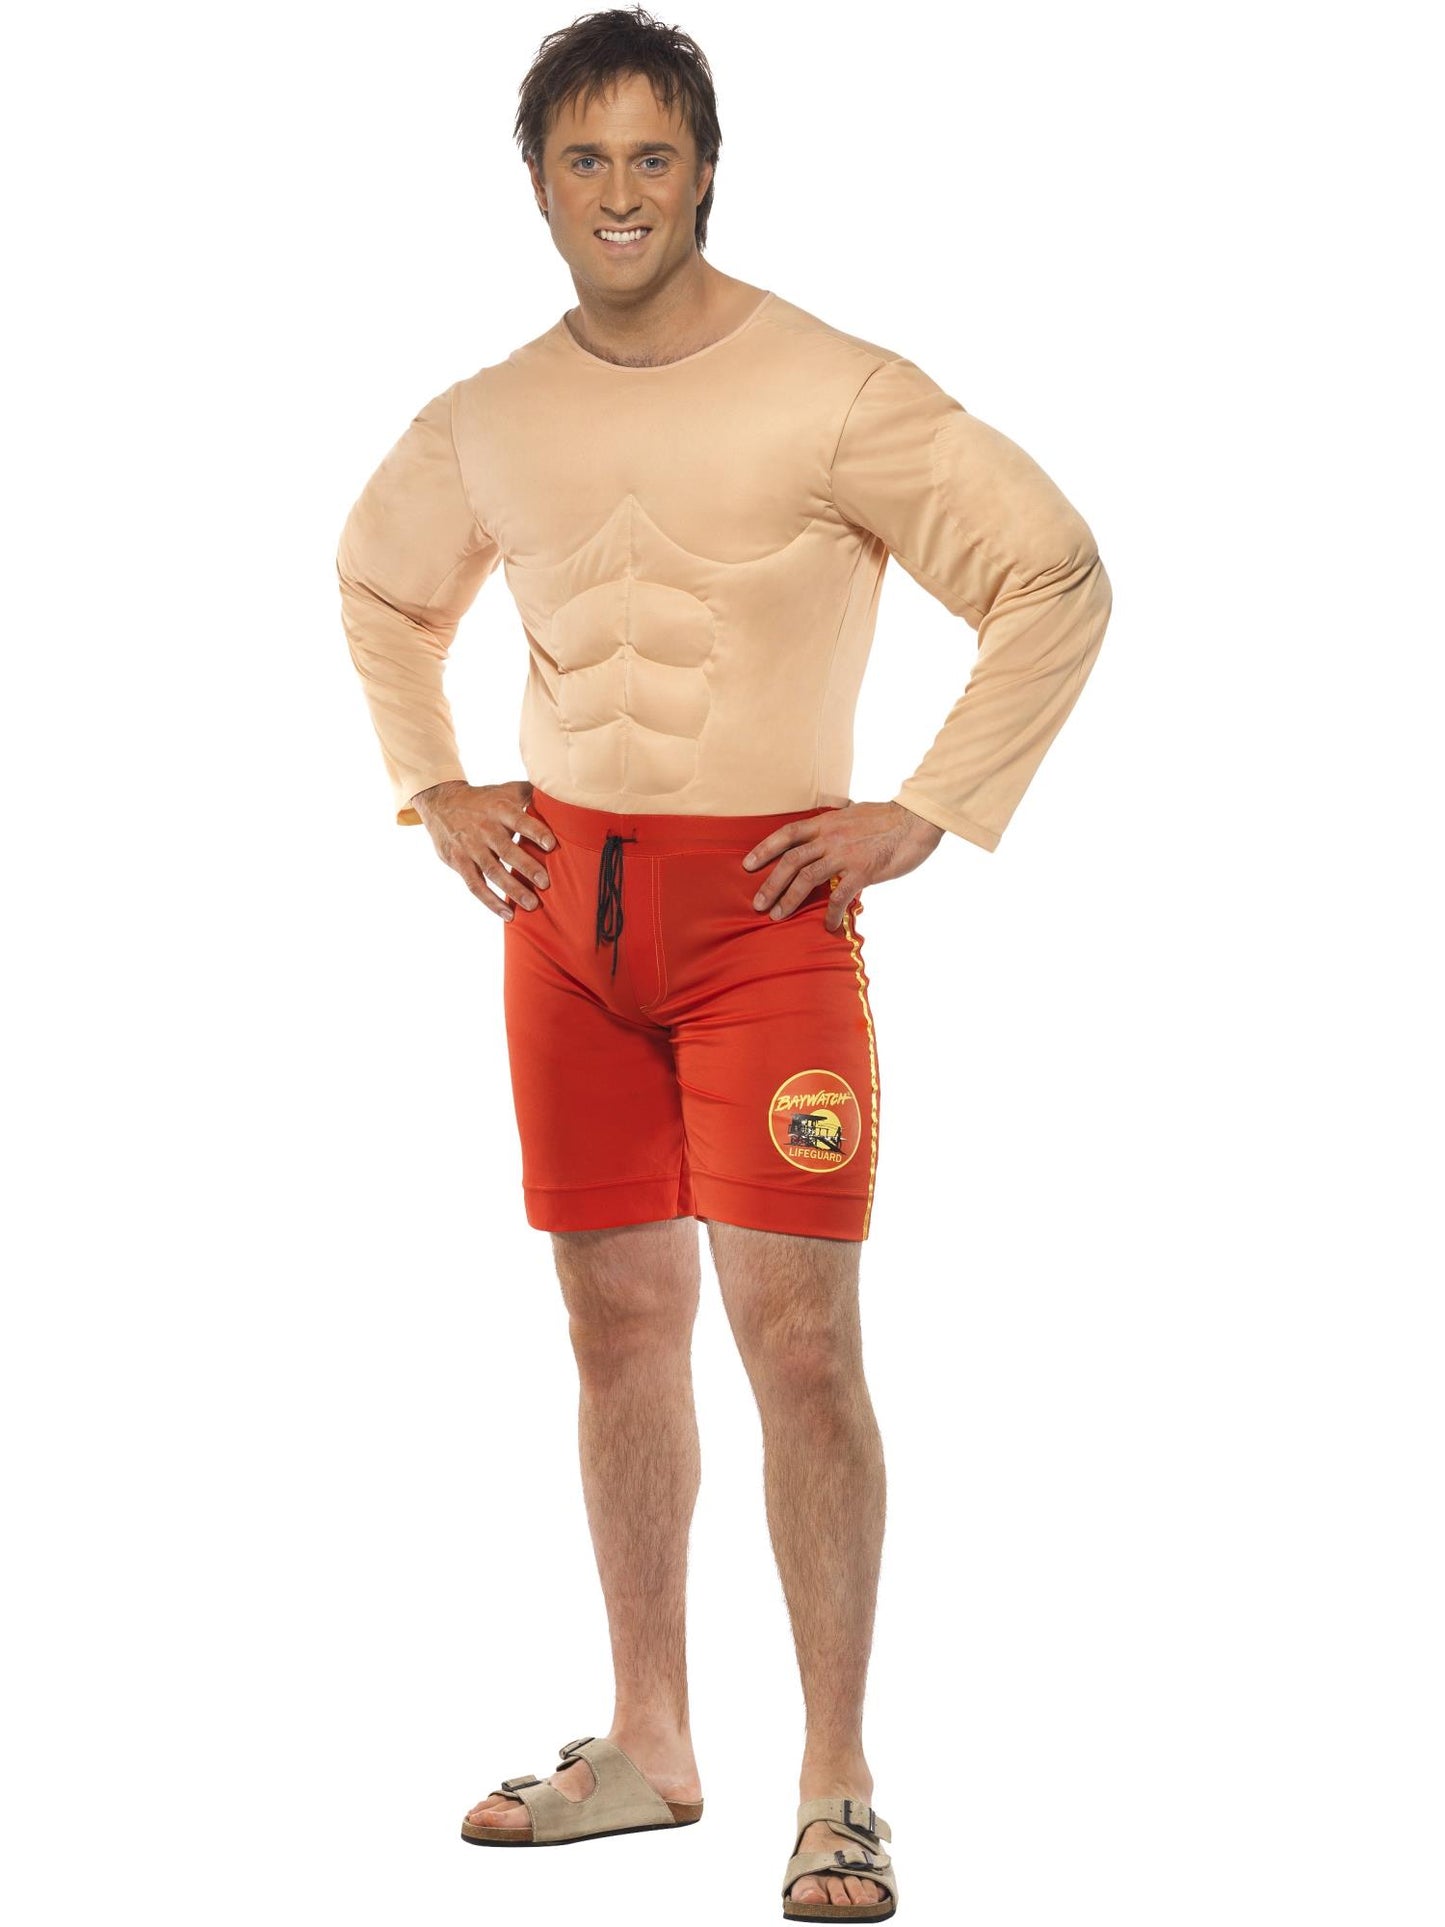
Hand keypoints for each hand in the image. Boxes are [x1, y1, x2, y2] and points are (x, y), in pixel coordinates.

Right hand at [411, 778, 554, 920]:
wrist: (441, 802)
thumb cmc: (484, 799)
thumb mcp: (505, 789)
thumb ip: (531, 792)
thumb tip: (562, 792)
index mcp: (499, 809)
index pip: (519, 820)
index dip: (535, 831)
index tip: (552, 845)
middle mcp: (485, 828)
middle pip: (507, 850)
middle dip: (526, 867)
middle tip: (546, 883)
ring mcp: (471, 847)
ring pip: (492, 871)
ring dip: (512, 889)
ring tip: (532, 905)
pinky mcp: (459, 862)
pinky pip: (475, 885)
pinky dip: (490, 901)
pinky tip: (507, 914)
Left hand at [742, 800, 944, 931]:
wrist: (916, 820)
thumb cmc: (887, 819)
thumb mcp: (853, 814)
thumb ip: (835, 826)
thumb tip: (824, 833)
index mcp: (826, 822)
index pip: (787, 834)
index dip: (764, 849)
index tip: (747, 865)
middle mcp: (830, 837)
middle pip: (790, 860)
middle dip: (770, 883)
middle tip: (757, 904)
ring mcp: (845, 854)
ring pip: (806, 878)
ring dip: (788, 899)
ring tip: (777, 916)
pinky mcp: (863, 871)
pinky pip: (839, 896)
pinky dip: (830, 912)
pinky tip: (827, 926)